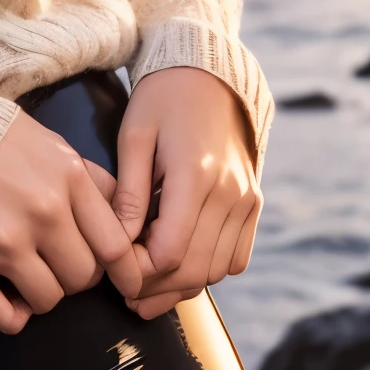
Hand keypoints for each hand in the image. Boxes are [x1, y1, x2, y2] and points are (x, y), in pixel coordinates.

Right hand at [0, 109, 145, 332]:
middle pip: (82, 277)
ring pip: (48, 301)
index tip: (129, 284)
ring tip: (26, 271)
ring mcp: (1, 241)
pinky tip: (4, 293)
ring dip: (42, 293)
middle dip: (76, 275)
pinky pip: (6, 319)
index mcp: (69, 180)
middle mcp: (41, 213)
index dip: (127, 273)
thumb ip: (93, 184)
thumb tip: (126, 224)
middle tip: (57, 261)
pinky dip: (11, 315)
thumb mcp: (57, 149)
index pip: (114, 246)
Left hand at [112, 67, 261, 318]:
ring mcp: (246, 199)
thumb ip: (129, 193)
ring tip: (149, 288)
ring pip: (216, 269)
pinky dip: (210, 270)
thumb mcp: (134, 136)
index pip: (169, 251)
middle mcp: (229, 193)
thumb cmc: (162, 100)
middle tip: (127, 295)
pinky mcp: (254, 203)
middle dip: (157, 289)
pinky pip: (236, 257)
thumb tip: (119, 243)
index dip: (139, 272)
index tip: (115, 271)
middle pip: (194, 269)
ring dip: (182, 286)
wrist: (209, 74)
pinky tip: (182, 266)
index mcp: (195, 175)